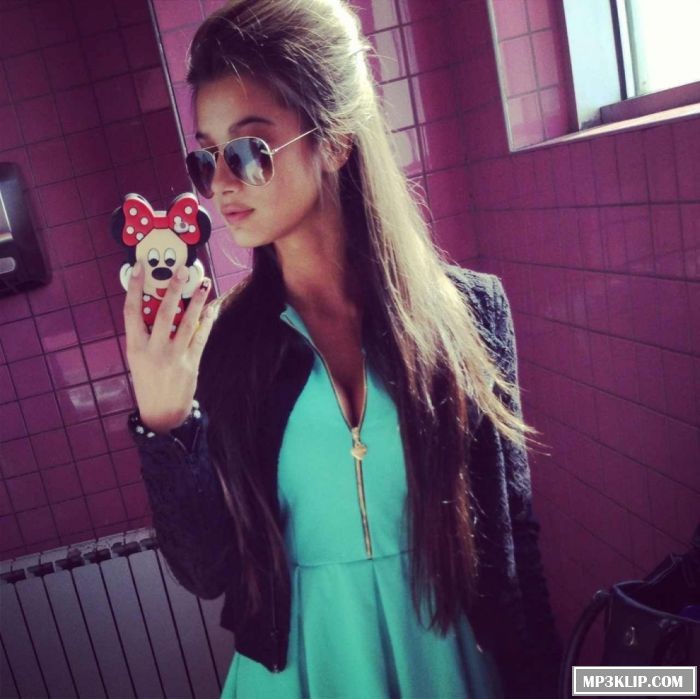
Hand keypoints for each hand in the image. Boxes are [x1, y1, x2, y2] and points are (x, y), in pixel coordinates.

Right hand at [124, 261, 218, 433]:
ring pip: (187, 322)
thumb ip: (144, 334)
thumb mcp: (137, 358)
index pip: (131, 311)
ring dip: (197, 301)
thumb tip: (155, 304)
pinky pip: (201, 337)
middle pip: (164, 312)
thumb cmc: (148, 380)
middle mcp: (153, 350)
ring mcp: (174, 357)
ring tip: (203, 284)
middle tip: (181, 270)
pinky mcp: (191, 363)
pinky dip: (207, 321)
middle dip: (173, 288)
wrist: (162, 412)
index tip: (139, 267)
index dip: (135, 287)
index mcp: (135, 347)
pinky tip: (211, 308)